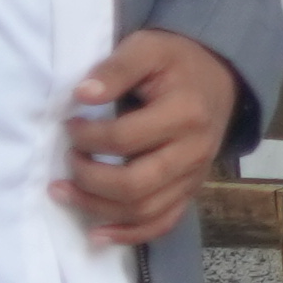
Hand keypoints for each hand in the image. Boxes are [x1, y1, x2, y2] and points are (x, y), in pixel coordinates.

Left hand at [58, 31, 242, 247]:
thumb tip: (81, 95)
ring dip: (97, 207)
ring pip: (143, 210)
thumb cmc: (177, 62)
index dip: (87, 137)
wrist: (219, 78)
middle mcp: (194, 151)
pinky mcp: (191, 190)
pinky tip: (98, 235)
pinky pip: (162, 223)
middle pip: (134, 184)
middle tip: (67, 159)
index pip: (124, 139)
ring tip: (64, 192)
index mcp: (185, 114)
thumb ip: (115, 68)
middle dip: (88, 177)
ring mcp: (194, 176)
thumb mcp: (148, 48)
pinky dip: (129, 234)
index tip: (69, 124)